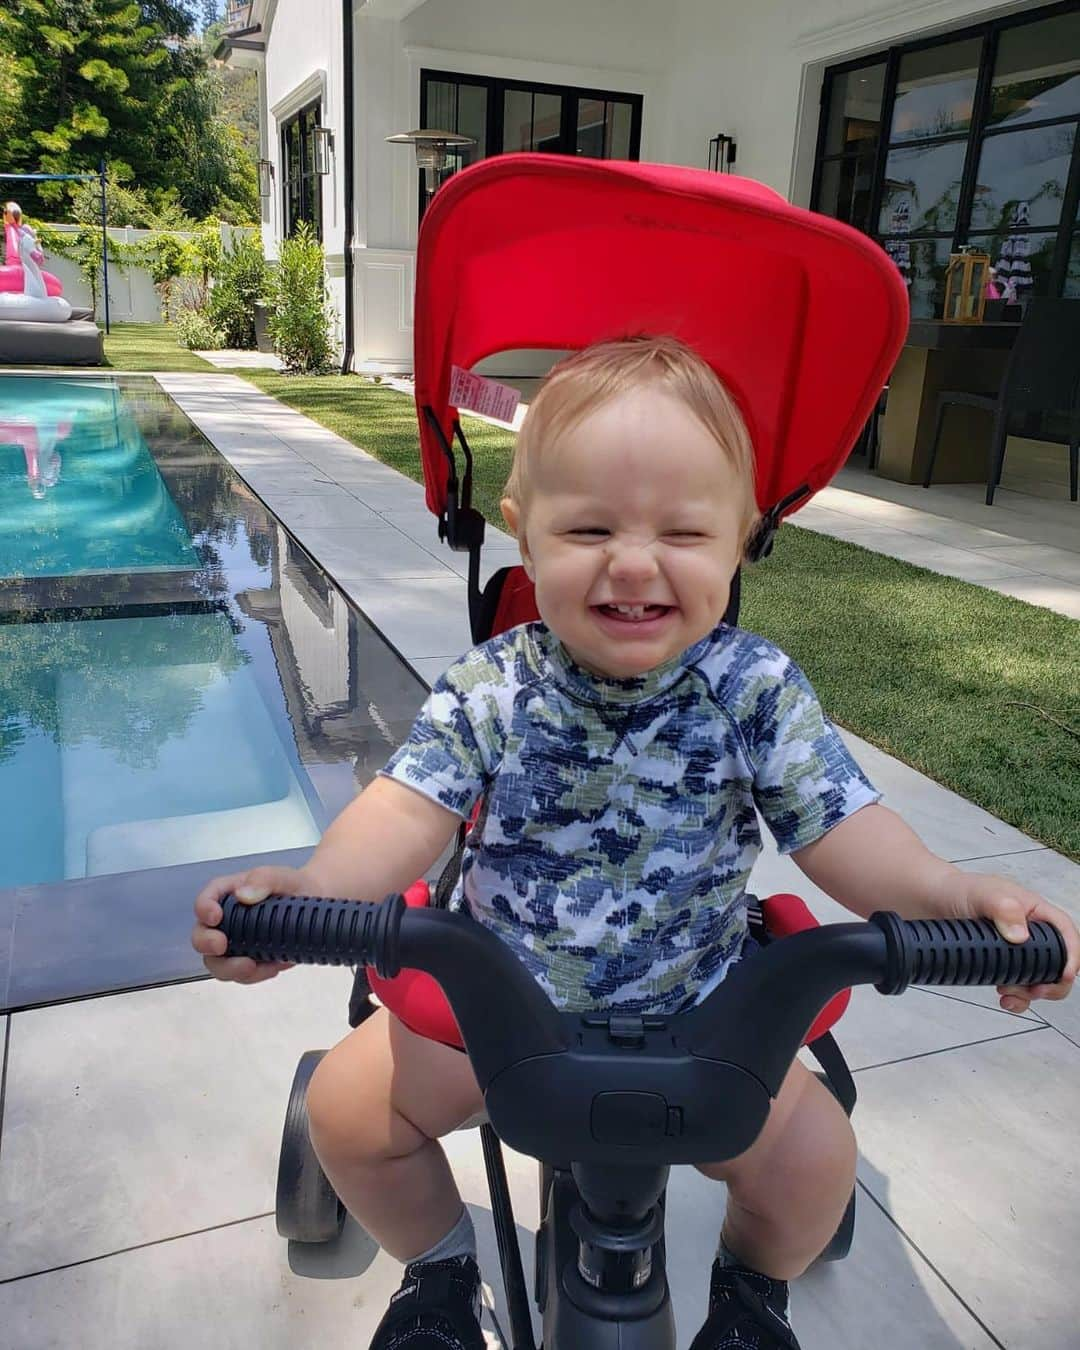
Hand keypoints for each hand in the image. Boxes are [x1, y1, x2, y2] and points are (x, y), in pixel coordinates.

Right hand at [191, 864, 312, 983]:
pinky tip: (273, 966)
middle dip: (206, 944)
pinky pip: (244, 975)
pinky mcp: (251, 960)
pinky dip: (256, 974)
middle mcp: (226, 921)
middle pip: (201, 937)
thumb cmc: (293, 886)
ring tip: (251, 965)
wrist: (314, 902)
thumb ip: (263, 879)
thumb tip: (243, 895)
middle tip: (221, 946)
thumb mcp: (281, 876)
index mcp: (227, 894)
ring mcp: (236, 944)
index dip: (203, 909)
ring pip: (218, 963)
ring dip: (230, 968)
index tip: (215, 917)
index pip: (205, 900)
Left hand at [948, 873, 1078, 1012]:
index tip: (1066, 974)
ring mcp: (1014, 950)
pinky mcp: (999, 965)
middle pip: (1058, 962)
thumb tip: (1021, 936)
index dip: (1071, 954)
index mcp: (1033, 911)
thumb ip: (1004, 909)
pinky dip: (1017, 999)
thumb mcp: (983, 894)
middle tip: (1035, 990)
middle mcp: (1029, 932)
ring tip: (1008, 992)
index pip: (1064, 932)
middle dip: (1052, 981)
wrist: (927, 903)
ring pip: (1039, 979)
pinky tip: (1005, 998)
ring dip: (1031, 992)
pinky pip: (1018, 987)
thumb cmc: (957, 891)